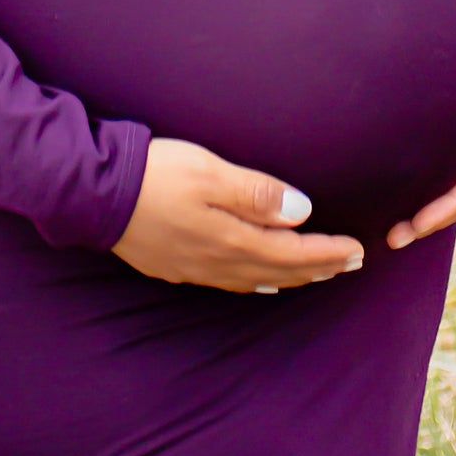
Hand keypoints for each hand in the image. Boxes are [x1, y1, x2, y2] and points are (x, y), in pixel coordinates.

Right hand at [113, 139, 364, 292]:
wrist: (98, 195)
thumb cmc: (157, 174)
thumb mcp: (211, 171)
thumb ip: (257, 193)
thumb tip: (302, 211)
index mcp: (233, 239)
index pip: (294, 251)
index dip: (328, 252)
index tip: (357, 250)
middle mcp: (220, 263)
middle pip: (281, 271)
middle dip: (320, 268)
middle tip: (352, 265)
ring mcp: (198, 269)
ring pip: (258, 281)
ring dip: (293, 278)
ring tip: (318, 274)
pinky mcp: (179, 267)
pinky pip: (233, 284)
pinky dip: (259, 283)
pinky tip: (262, 283)